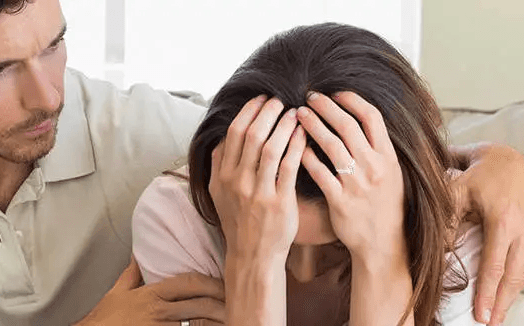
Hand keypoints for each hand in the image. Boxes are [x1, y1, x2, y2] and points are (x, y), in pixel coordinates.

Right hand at [76, 257, 224, 325]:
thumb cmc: (103, 320)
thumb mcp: (117, 292)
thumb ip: (132, 273)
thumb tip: (138, 254)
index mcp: (151, 295)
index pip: (190, 282)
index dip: (212, 282)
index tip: (226, 284)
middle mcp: (159, 312)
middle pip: (201, 304)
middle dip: (223, 304)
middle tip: (239, 304)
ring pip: (200, 324)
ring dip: (219, 323)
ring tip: (234, 320)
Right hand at [210, 95, 305, 258]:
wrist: (253, 254)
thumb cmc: (239, 221)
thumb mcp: (218, 194)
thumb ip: (218, 165)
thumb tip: (222, 139)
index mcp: (222, 176)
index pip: (234, 134)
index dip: (248, 112)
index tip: (261, 99)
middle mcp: (237, 181)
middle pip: (252, 136)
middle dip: (267, 112)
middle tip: (280, 99)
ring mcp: (258, 192)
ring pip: (270, 147)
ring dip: (284, 125)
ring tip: (296, 112)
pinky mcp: (279, 202)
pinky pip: (289, 166)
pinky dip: (297, 146)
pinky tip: (305, 134)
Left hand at [297, 91, 405, 255]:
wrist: (383, 242)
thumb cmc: (384, 205)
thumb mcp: (391, 173)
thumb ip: (376, 148)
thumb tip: (359, 118)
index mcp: (388, 157)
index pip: (372, 117)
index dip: (352, 100)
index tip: (334, 92)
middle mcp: (374, 167)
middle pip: (348, 126)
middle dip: (326, 107)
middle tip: (309, 96)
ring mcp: (357, 184)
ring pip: (332, 146)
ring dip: (312, 126)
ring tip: (297, 114)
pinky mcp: (341, 201)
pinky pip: (319, 173)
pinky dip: (305, 157)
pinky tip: (293, 146)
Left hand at [449, 143, 523, 324]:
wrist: (511, 158)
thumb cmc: (480, 174)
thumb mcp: (457, 191)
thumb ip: (447, 220)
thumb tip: (437, 250)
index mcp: (503, 220)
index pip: (495, 264)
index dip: (488, 291)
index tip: (481, 312)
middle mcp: (523, 228)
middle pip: (514, 274)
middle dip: (502, 301)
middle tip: (490, 322)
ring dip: (513, 294)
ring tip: (499, 314)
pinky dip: (520, 279)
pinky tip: (510, 292)